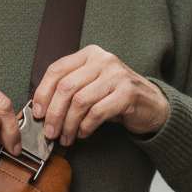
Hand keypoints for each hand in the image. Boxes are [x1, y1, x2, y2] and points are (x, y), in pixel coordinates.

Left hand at [31, 45, 168, 144]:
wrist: (152, 105)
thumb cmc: (115, 97)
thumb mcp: (91, 85)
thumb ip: (69, 90)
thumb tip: (40, 109)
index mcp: (89, 54)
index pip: (56, 70)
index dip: (42, 93)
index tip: (38, 113)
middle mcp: (103, 60)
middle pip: (65, 87)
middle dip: (54, 113)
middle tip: (50, 132)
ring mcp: (116, 75)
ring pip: (79, 102)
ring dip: (68, 124)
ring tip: (66, 137)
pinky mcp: (127, 93)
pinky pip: (96, 113)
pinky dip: (85, 127)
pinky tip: (83, 134)